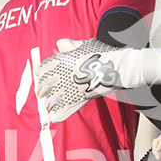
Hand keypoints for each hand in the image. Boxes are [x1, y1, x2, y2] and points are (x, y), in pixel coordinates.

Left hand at [36, 38, 160, 122]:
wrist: (120, 66)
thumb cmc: (104, 54)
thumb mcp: (87, 45)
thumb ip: (71, 45)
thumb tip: (59, 43)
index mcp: (63, 59)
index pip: (43, 68)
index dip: (41, 74)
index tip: (41, 78)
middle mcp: (64, 73)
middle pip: (44, 85)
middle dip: (42, 90)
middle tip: (42, 95)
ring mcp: (72, 86)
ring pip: (52, 99)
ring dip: (49, 103)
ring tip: (49, 106)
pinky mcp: (81, 98)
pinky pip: (65, 109)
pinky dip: (58, 115)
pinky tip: (54, 117)